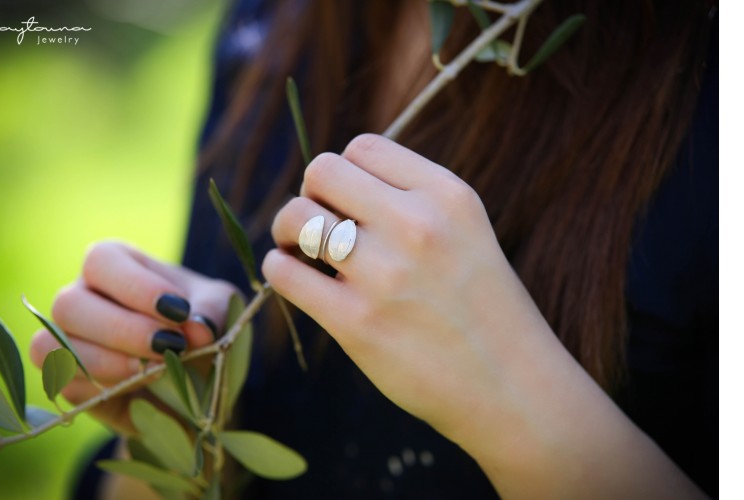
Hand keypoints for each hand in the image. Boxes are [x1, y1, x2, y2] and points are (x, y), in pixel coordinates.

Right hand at [29, 241, 236, 433]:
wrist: (200, 376)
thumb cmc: (202, 324)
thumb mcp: (219, 309)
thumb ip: (211, 313)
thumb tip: (199, 331)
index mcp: (116, 265)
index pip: (102, 260)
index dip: (136, 287)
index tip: (180, 311)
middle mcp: (82, 297)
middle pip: (69, 304)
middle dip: (123, 329)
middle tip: (170, 346)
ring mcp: (68, 340)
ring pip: (53, 346)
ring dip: (107, 361)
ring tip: (157, 370)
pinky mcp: (69, 383)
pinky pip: (64, 385)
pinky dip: (102, 388)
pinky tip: (141, 388)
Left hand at [263, 134, 703, 497]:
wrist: (513, 388)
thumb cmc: (484, 309)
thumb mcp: (467, 231)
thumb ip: (411, 200)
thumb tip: (333, 185)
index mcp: (447, 195)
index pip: (363, 147)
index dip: (346, 174)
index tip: (349, 203)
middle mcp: (416, 224)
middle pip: (322, 170)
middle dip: (311, 194)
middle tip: (320, 225)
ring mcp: (384, 274)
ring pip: (296, 216)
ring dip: (287, 230)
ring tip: (303, 253)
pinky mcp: (356, 322)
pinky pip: (285, 272)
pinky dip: (280, 269)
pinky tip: (296, 279)